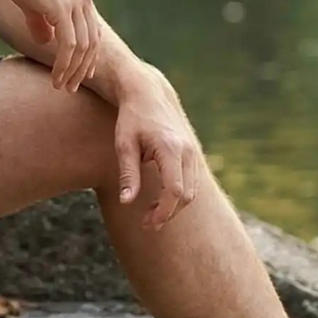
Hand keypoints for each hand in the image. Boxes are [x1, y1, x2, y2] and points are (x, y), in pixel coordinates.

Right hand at [0, 0, 101, 91]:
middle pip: (92, 42)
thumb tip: (46, 41)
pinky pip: (69, 45)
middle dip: (82, 69)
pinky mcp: (62, 7)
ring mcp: (75, 2)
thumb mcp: (34, 0)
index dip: (88, 56)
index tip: (79, 74)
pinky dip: (64, 65)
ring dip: (73, 71)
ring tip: (62, 86)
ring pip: (82, 48)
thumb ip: (42, 20)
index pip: (92, 31)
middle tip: (70, 87)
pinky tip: (56, 77)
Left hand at [114, 69, 206, 228]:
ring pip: (192, 191)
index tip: (147, 224)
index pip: (174, 191)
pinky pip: (193, 182)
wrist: (147, 93)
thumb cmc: (131, 118)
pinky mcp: (193, 152)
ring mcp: (193, 151)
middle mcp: (187, 150)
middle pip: (186, 195)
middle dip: (168, 213)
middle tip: (146, 223)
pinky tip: (160, 199)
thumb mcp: (124, 144)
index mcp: (170, 148)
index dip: (163, 212)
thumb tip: (126, 202)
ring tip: (150, 213)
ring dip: (174, 207)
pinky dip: (179, 195)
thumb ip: (128, 174)